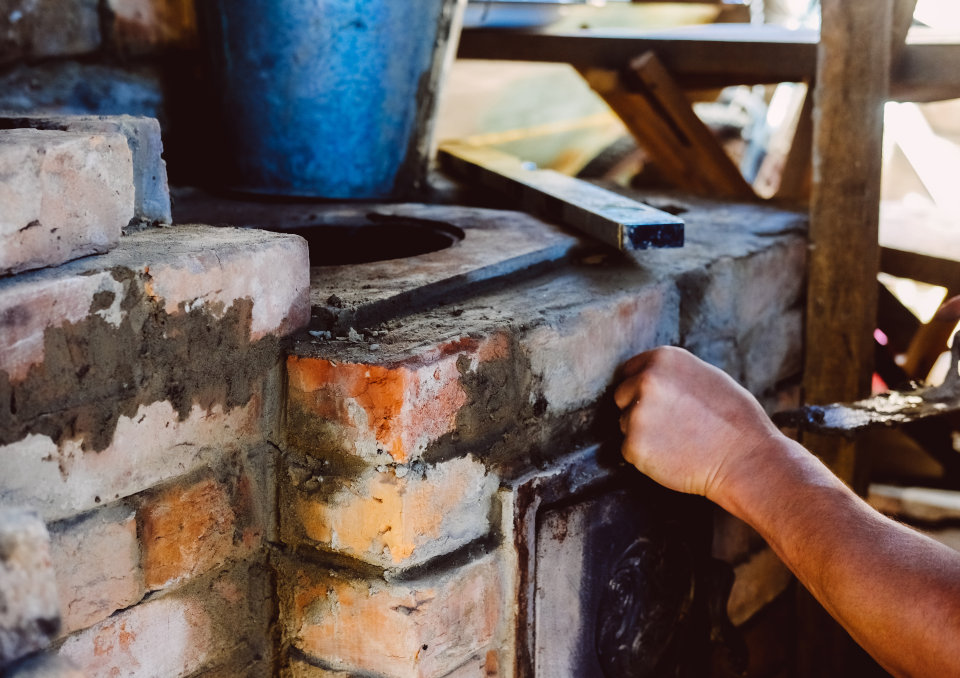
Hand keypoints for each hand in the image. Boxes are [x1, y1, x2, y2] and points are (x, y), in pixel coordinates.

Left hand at [614, 347, 782, 502]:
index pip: (629, 370)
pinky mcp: (634, 445)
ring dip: (642, 434)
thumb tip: (646, 376)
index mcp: (663, 358)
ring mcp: (637, 413)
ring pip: (625, 424)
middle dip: (638, 409)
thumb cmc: (734, 420)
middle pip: (621, 396)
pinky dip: (645, 457)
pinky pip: (629, 450)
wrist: (747, 459)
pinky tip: (673, 456)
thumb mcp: (705, 377)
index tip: (653, 403)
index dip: (639, 388)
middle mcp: (645, 380)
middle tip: (671, 426)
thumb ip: (671, 374)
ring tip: (678, 441)